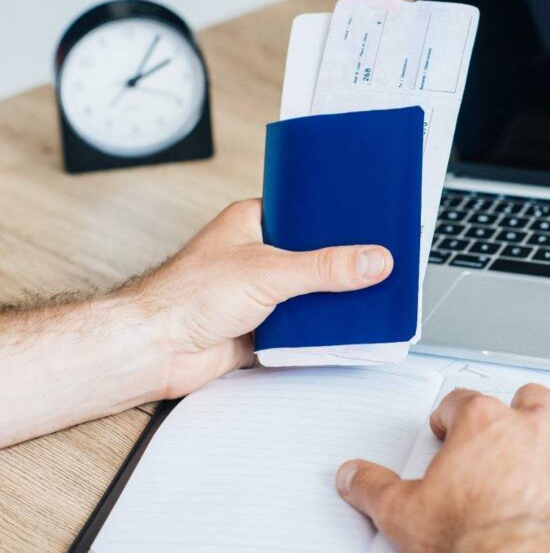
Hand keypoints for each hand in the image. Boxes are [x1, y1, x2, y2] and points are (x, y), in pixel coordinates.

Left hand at [0, 198, 391, 447]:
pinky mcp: (263, 326)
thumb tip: (371, 260)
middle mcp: (258, 255)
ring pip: (313, 293)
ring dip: (333, 301)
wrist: (154, 350)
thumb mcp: (268, 272)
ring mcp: (261, 292)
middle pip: (316, 257)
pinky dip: (322, 331)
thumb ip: (325, 267)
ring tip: (370, 298)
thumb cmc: (184, 296)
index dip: (341, 219)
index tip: (374, 224)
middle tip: (380, 264)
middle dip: (344, 266)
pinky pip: (305, 327)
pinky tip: (343, 330)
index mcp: (254, 222)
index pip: (309, 213)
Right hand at [335, 384, 549, 552]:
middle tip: (507, 424)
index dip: (451, 414)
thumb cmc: (475, 542)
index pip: (461, 401)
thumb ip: (373, 488)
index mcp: (482, 424)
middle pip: (527, 397)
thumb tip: (354, 476)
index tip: (448, 425)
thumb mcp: (404, 515)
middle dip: (516, 407)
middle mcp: (532, 426)